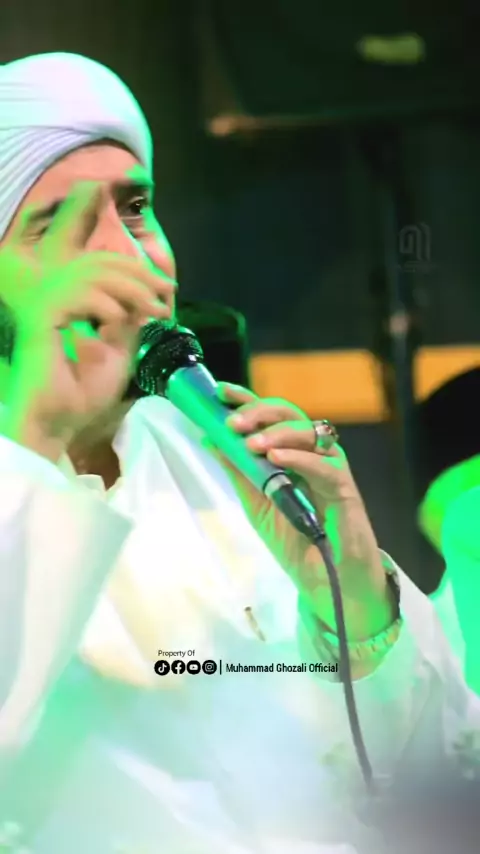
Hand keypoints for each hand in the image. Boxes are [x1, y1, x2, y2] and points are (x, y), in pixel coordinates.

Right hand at [0, 182, 174, 458]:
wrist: (59, 421)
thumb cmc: (83, 392)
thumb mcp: (119, 352)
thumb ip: (129, 323)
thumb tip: (146, 299)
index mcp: (74, 301)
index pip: (102, 266)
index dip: (137, 270)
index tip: (167, 288)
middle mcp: (57, 296)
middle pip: (99, 262)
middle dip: (139, 273)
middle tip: (166, 291)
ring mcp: (47, 304)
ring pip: (89, 273)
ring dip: (128, 286)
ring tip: (152, 308)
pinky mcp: (41, 318)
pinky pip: (73, 294)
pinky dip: (102, 302)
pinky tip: (118, 319)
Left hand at [216, 383, 395, 641]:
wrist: (327, 580)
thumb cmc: (295, 540)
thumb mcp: (256, 504)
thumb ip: (238, 471)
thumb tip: (209, 438)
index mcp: (289, 452)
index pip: (269, 416)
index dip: (247, 400)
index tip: (221, 392)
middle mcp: (311, 453)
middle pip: (291, 414)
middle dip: (260, 412)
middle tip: (234, 422)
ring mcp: (330, 468)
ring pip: (309, 433)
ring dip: (278, 433)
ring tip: (253, 444)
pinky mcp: (344, 488)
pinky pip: (324, 465)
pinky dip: (299, 458)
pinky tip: (277, 459)